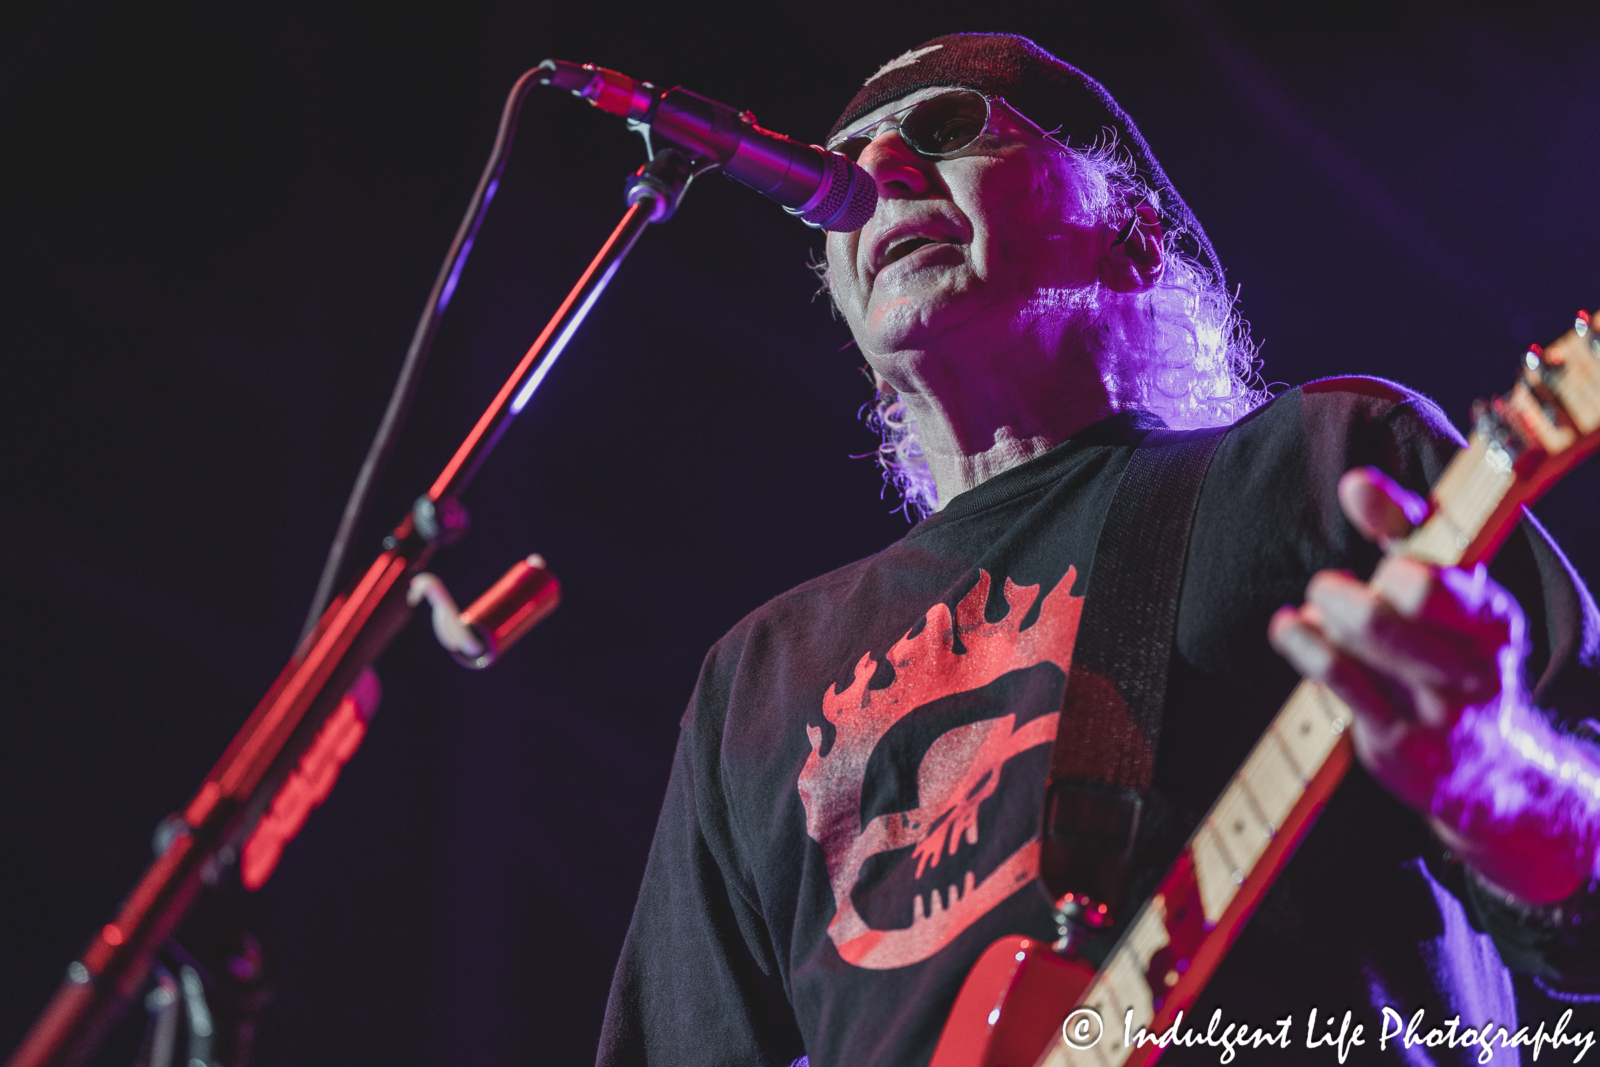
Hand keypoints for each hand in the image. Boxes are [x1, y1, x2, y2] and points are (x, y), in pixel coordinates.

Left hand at [1268, 467, 1595, 903]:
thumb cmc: (1450, 655)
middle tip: (1327, 589)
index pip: (1440, 576)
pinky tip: (1293, 630)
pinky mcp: (1400, 748)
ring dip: (1321, 617)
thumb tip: (1355, 483)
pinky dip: (1304, 645)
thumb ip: (1403, 532)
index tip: (1360, 506)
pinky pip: (1338, 682)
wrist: (1488, 770)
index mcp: (1494, 622)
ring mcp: (1438, 713)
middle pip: (1388, 607)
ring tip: (1315, 612)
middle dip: (1341, 591)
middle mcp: (1474, 669)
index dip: (1396, 542)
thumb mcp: (1444, 592)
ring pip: (1358, 642)